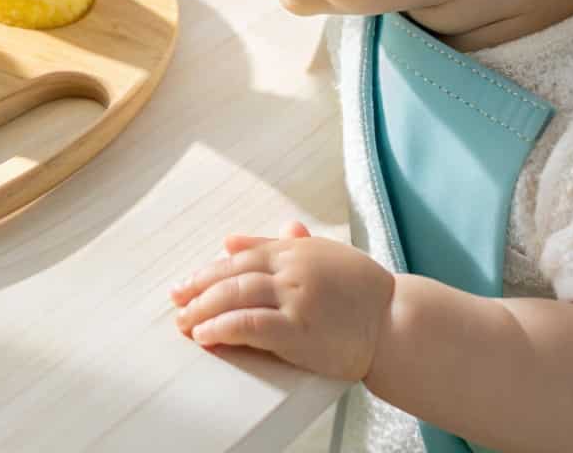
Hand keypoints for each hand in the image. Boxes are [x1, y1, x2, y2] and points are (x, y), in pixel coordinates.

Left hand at [169, 221, 395, 381]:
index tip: (186, 282)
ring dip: (202, 309)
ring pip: (234, 297)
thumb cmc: (362, 291)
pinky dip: (222, 327)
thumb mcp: (322, 255)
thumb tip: (231, 238)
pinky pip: (248, 325)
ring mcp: (294, 299)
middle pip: (230, 274)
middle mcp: (291, 269)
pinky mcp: (298, 330)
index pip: (240, 256)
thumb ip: (277, 245)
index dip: (208, 270)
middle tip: (176, 300)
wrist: (396, 322)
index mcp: (294, 250)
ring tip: (184, 322)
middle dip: (197, 288)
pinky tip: (206, 334)